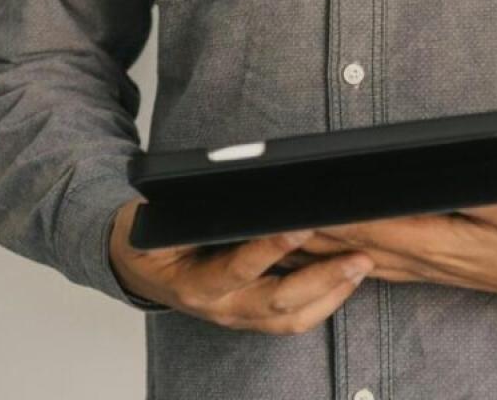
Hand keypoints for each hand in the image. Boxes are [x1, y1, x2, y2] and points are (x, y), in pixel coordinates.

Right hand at [108, 199, 375, 333]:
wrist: (136, 267)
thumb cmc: (150, 234)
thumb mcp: (158, 218)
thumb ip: (192, 206)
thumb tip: (232, 176)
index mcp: (193, 282)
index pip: (238, 268)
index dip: (270, 249)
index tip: (301, 224)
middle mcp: (219, 306)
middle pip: (278, 303)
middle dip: (322, 280)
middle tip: (357, 254)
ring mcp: (237, 316)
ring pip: (291, 318)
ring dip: (331, 293)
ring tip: (361, 264)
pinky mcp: (250, 318)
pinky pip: (292, 320)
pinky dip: (324, 301)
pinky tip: (346, 279)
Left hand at [275, 196, 496, 308]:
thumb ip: (473, 191)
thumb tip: (428, 176)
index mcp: (441, 242)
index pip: (364, 225)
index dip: (320, 215)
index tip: (283, 205)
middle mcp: (426, 259)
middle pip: (349, 243)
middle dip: (300, 231)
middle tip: (254, 217)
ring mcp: (431, 267)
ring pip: (357, 256)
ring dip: (314, 246)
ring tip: (270, 232)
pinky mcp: (439, 266)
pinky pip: (378, 263)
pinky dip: (344, 254)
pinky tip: (326, 249)